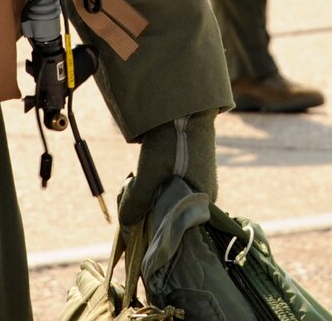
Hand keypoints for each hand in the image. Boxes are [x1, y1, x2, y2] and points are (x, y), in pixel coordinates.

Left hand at [119, 112, 216, 226]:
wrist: (182, 105)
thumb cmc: (171, 141)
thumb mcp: (149, 172)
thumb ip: (137, 200)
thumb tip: (126, 222)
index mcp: (203, 200)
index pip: (176, 226)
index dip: (152, 226)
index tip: (134, 219)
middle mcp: (204, 194)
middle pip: (170, 213)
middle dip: (147, 209)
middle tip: (129, 196)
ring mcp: (199, 179)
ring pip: (167, 199)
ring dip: (148, 195)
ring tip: (134, 182)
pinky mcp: (192, 168)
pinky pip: (170, 186)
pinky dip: (154, 185)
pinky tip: (142, 175)